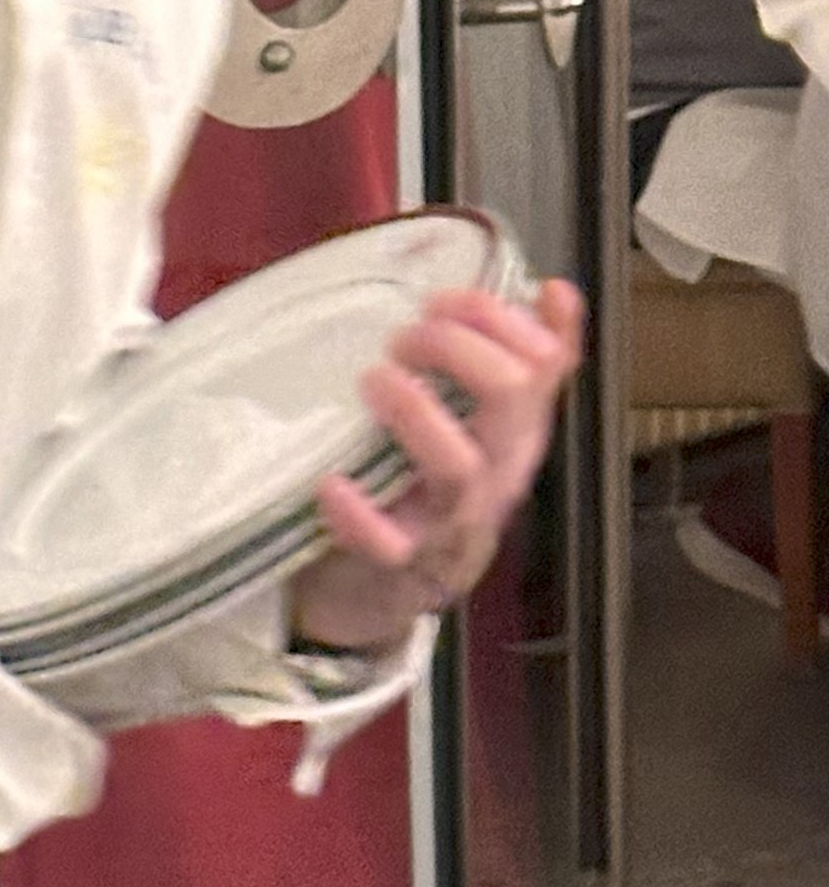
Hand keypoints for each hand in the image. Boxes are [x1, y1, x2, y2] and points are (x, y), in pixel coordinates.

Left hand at [295, 280, 584, 654]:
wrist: (385, 596)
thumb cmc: (430, 492)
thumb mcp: (482, 427)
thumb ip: (515, 360)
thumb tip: (554, 290)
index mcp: (519, 433)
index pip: (542, 361)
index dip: (496, 317)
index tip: (439, 300)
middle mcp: (499, 474)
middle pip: (510, 398)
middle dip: (457, 348)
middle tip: (402, 339)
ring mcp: (453, 521)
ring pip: (459, 464)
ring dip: (415, 410)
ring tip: (374, 379)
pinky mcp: (400, 565)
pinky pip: (389, 544)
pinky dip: (359, 514)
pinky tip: (332, 484)